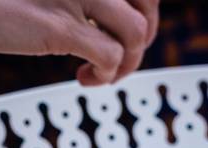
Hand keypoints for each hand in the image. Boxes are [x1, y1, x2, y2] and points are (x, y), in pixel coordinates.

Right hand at [0, 0, 158, 85]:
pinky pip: (109, 57)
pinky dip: (106, 75)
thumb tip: (97, 18)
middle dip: (143, 38)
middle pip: (148, 4)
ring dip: (127, 63)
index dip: (144, 10)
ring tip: (101, 74)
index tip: (124, 33)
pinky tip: (84, 79)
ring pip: (136, 34)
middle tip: (121, 57)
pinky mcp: (60, 27)